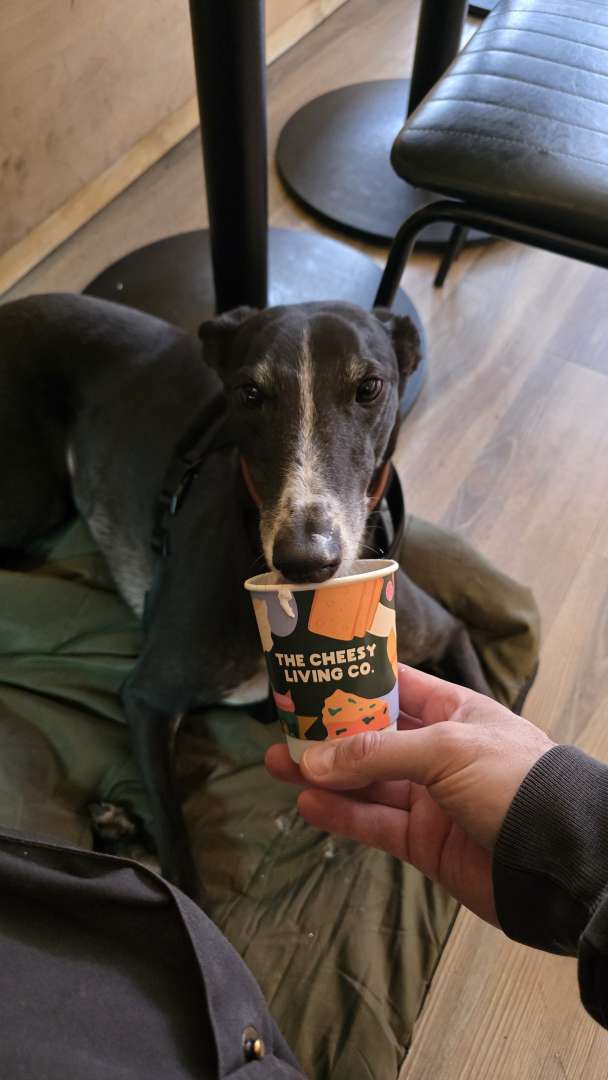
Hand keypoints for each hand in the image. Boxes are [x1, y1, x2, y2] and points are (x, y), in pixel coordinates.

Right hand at [265, 665, 553, 924]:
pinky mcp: (424, 841)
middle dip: (328, 735)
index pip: (396, 687)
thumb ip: (379, 753)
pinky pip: (374, 823)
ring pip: (366, 782)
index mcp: (455, 712)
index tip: (312, 677)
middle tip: (284, 728)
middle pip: (372, 738)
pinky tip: (310, 803)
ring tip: (280, 765)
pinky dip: (342, 815)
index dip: (355, 682)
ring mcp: (431, 798)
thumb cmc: (517, 783)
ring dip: (324, 775)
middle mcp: (440, 752)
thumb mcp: (447, 750)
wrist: (558, 861)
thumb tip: (316, 760)